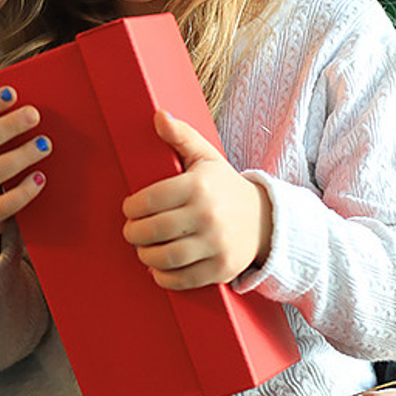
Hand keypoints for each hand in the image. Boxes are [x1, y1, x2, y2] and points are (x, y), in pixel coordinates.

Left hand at [121, 111, 271, 289]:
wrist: (265, 220)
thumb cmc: (224, 187)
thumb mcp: (206, 157)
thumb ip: (181, 136)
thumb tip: (159, 115)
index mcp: (199, 186)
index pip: (149, 200)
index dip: (131, 208)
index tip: (129, 209)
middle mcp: (208, 216)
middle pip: (153, 231)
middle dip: (134, 233)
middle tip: (132, 231)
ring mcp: (216, 245)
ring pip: (165, 258)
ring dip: (145, 256)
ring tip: (143, 249)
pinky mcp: (221, 269)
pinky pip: (182, 279)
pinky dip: (163, 277)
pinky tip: (158, 269)